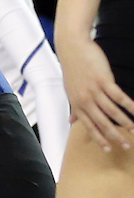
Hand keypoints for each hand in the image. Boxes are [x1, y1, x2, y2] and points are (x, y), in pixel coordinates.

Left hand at [60, 36, 133, 151]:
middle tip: (126, 145)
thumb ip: (74, 108)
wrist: (72, 48)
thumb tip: (71, 122)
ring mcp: (94, 90)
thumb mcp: (70, 90)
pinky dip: (129, 105)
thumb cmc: (73, 69)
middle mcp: (84, 100)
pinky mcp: (103, 80)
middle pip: (102, 122)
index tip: (109, 149)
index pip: (89, 126)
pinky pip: (119, 96)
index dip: (99, 139)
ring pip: (112, 111)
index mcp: (77, 104)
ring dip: (125, 121)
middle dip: (114, 136)